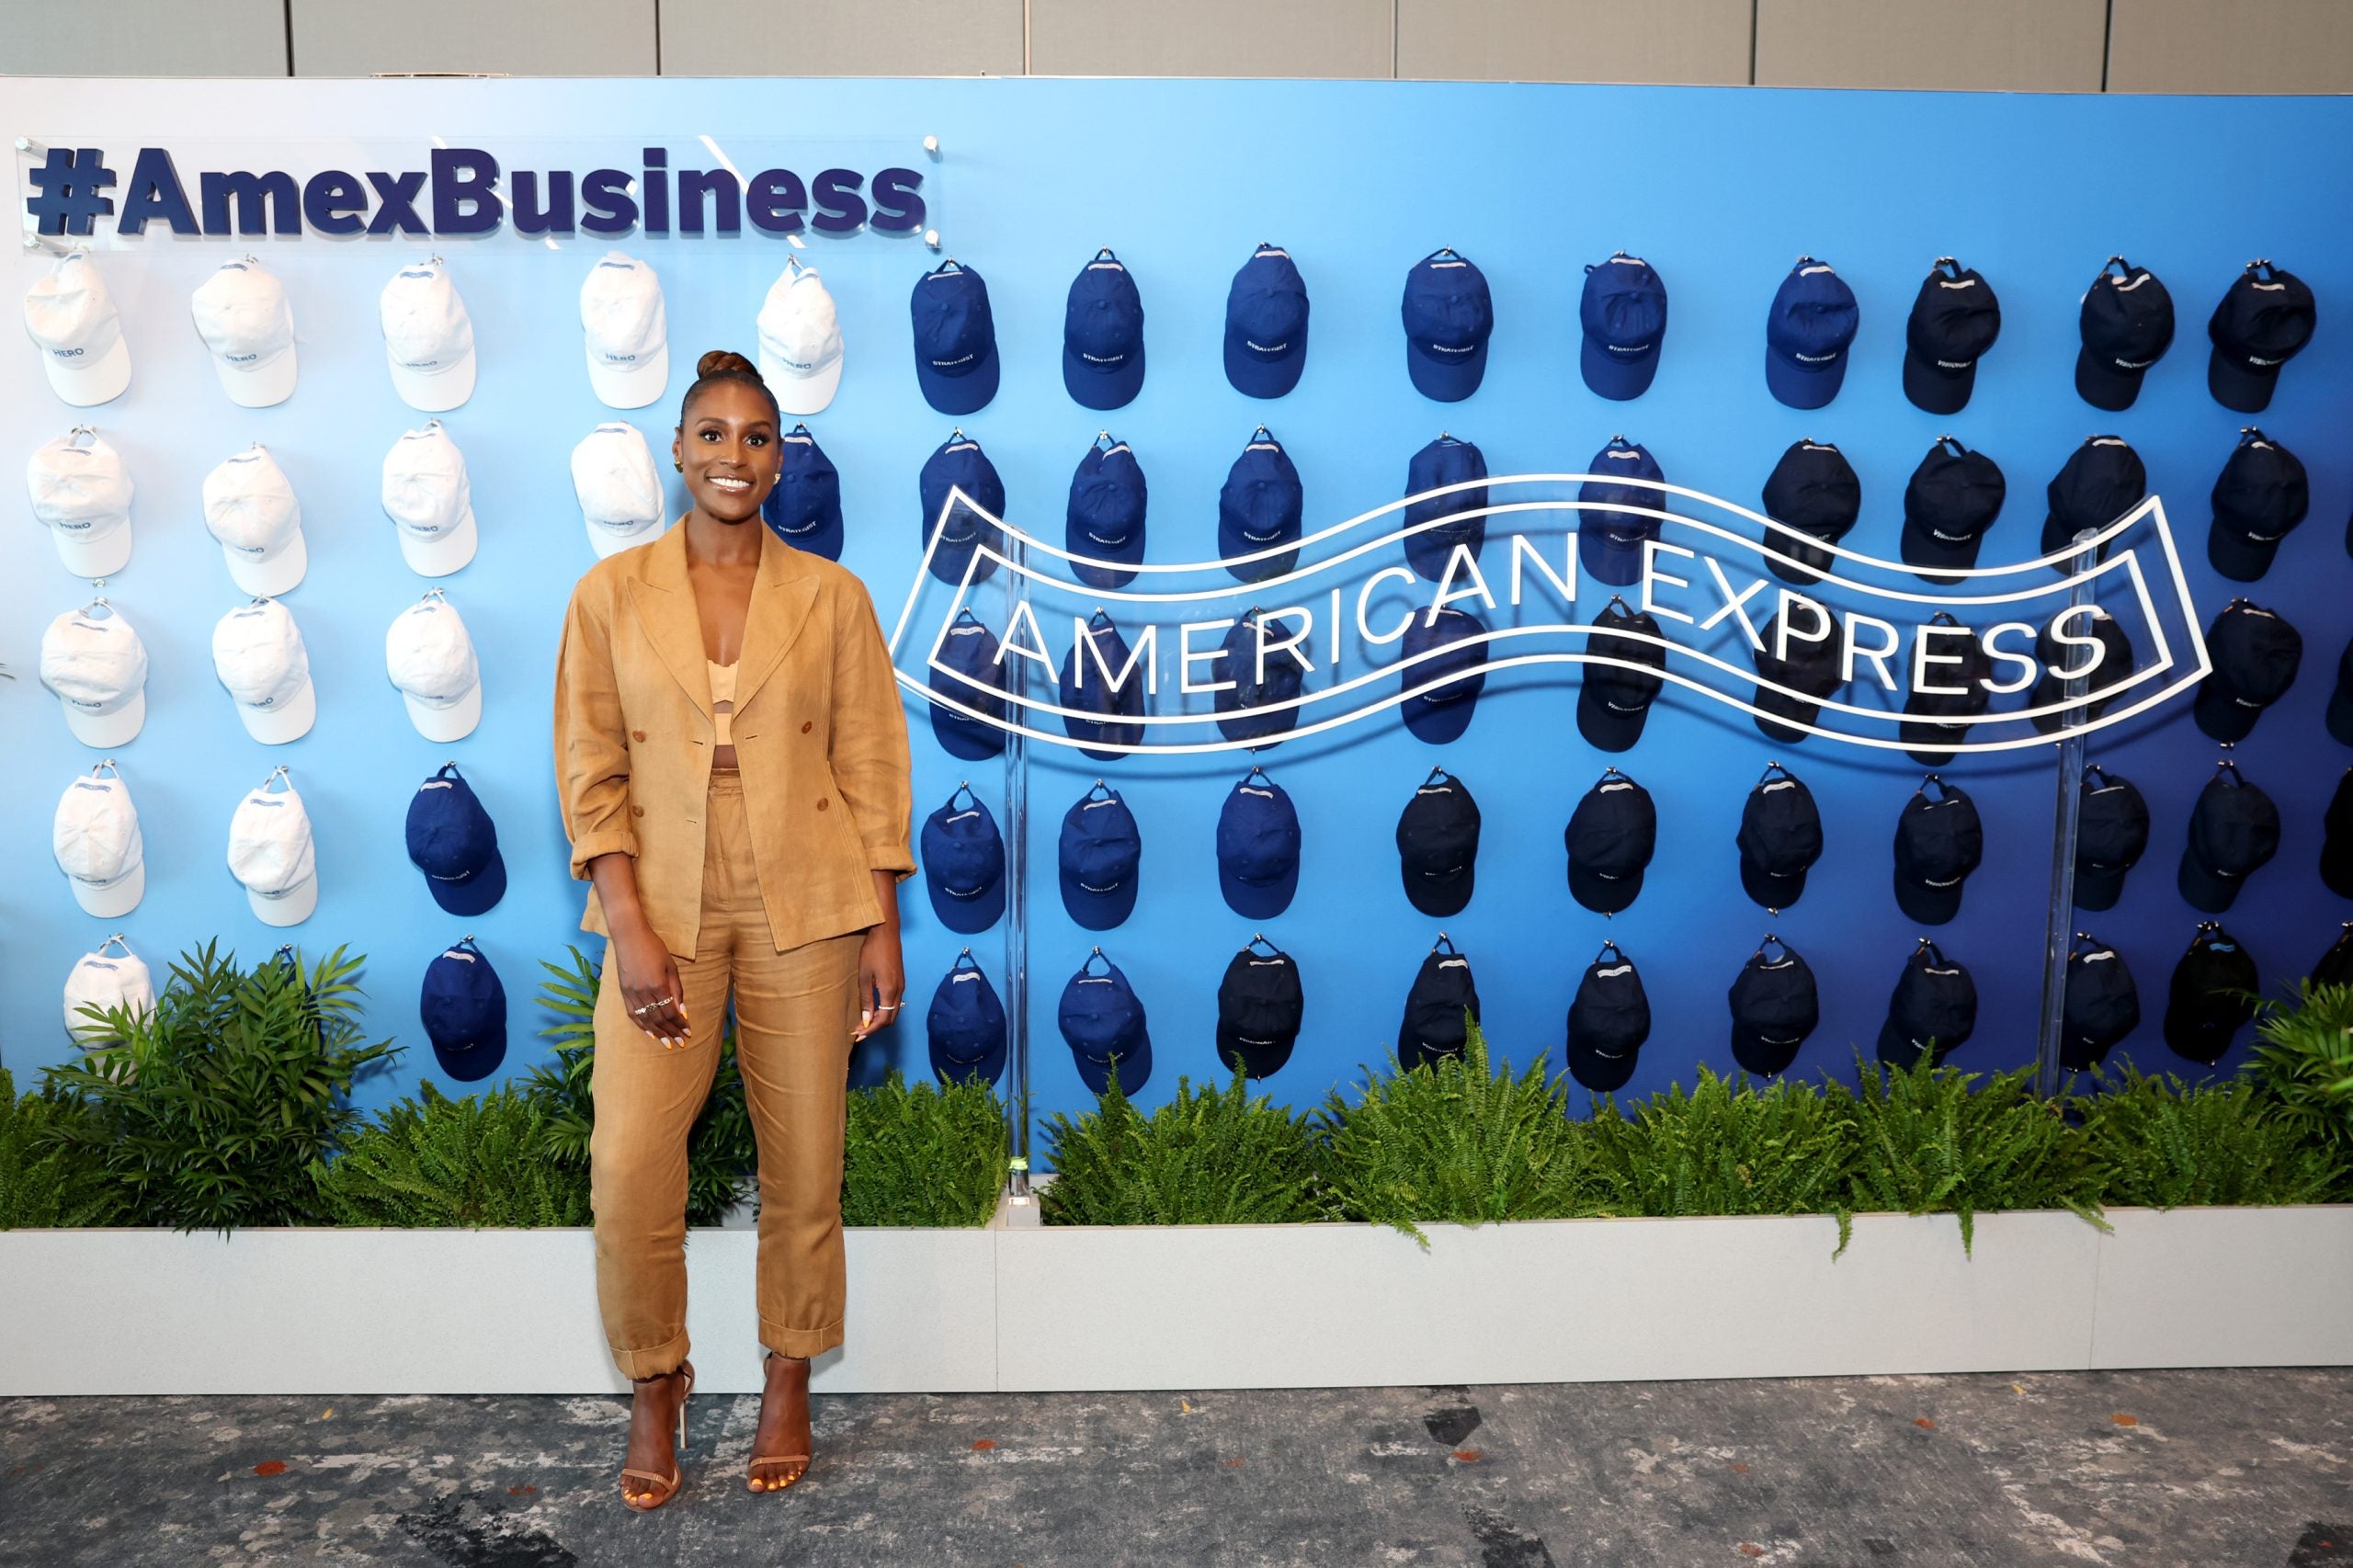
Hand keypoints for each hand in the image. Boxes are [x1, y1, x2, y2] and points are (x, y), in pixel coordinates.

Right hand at [611, 921, 689, 1047]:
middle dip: (671, 1032)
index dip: (680, 1024)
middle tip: (681, 1042)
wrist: (629, 936)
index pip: (671, 1012)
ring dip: (658, 1033)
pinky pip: (632, 1014)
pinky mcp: (623, 991)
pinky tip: (650, 1033)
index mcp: (658, 985)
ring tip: (667, 1043)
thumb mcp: (671, 966)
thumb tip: (682, 1011)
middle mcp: (643, 992)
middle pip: (659, 1019)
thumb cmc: (654, 947)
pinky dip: (641, 1025)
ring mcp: (631, 993)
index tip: (688, 1032)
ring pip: (645, 1019)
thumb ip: (677, 990)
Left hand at [852, 924, 903, 1041]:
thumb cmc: (872, 952)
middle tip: (859, 1031)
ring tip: (864, 1021)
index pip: (883, 1020)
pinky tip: (872, 1008)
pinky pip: (893, 1003)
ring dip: (879, 1019)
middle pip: (891, 1018)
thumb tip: (866, 1019)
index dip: (871, 1029)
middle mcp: (899, 991)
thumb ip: (866, 999)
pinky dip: (883, 1010)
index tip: (858, 1034)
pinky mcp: (900, 981)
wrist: (886, 932)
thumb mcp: (864, 976)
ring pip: (893, 1011)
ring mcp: (901, 986)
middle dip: (876, 1027)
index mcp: (890, 991)